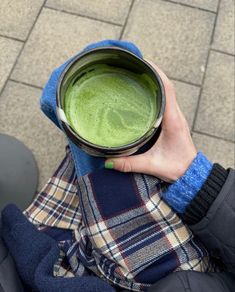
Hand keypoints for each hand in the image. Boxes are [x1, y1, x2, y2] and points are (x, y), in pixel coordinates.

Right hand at [105, 61, 196, 181]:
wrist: (191, 174)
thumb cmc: (178, 167)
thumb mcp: (152, 165)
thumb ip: (129, 164)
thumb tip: (108, 161)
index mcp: (173, 120)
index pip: (167, 89)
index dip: (157, 73)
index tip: (143, 62)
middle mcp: (175, 115)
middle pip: (166, 85)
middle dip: (152, 73)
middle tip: (134, 66)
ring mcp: (175, 117)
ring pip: (166, 92)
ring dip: (154, 81)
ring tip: (137, 75)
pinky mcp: (172, 122)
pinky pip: (165, 100)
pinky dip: (156, 92)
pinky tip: (143, 94)